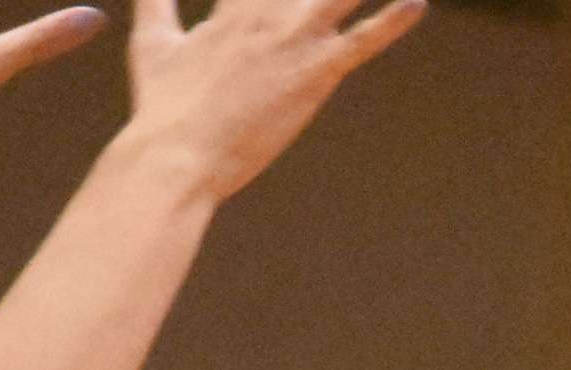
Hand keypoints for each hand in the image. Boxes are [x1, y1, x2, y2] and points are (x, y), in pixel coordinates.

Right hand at [116, 0, 426, 201]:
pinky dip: (392, 21)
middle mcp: (266, 13)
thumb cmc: (163, 105)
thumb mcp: (153, 41)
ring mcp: (292, 39)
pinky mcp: (314, 73)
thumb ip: (156, 1)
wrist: (177, 153)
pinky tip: (417, 1)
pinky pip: (364, 41)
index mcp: (233, 7)